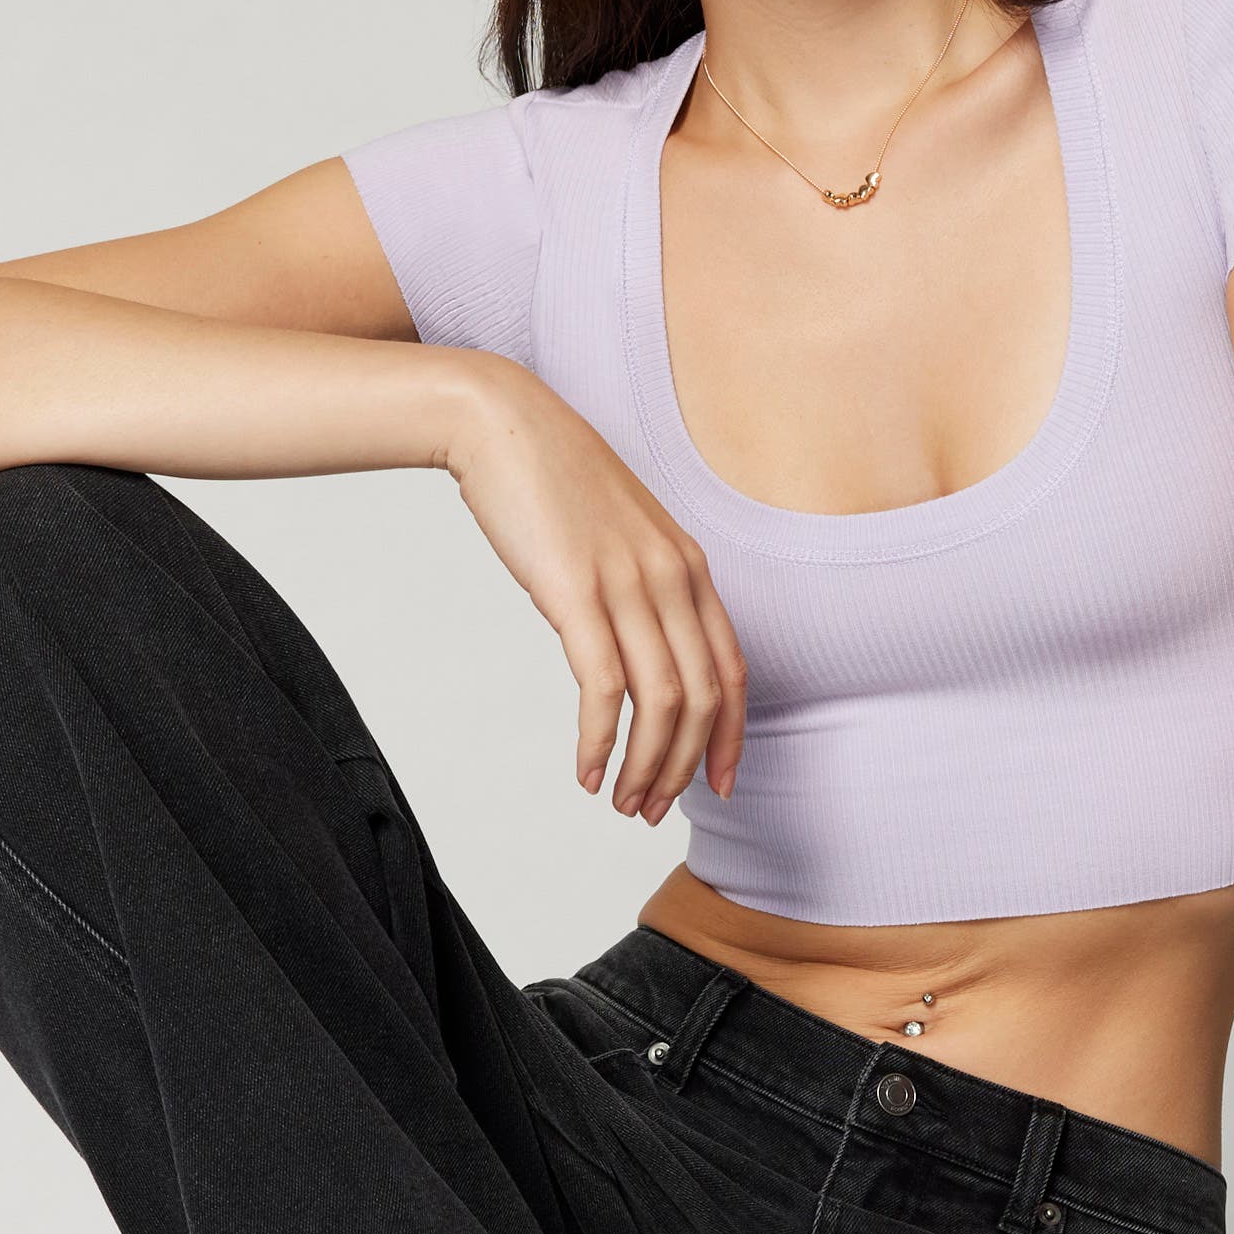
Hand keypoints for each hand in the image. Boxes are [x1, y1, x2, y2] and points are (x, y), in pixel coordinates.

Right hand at [444, 361, 746, 820]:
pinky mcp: (577, 592)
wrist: (502, 422)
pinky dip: (600, 742)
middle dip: (682, 768)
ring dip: (644, 767)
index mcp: (690, 567)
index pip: (731, 672)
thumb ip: (643, 585)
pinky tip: (586, 771)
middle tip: (654, 810)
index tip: (717, 785)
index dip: (729, 738)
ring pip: (660, 703)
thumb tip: (638, 644)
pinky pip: (603, 689)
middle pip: (701, 700)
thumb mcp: (620, 535)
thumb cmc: (554, 481)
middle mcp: (673, 578)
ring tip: (623, 803)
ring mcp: (629, 584)